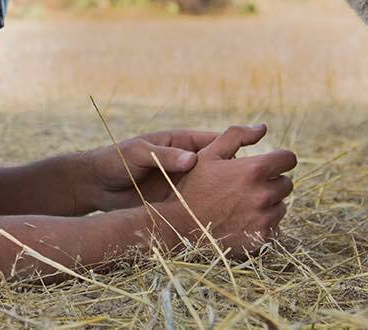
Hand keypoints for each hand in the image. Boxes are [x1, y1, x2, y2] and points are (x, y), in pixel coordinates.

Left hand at [83, 125, 265, 212]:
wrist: (96, 186)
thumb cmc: (116, 161)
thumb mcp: (139, 153)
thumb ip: (165, 155)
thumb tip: (194, 160)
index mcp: (182, 145)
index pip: (219, 142)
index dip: (241, 142)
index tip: (263, 145)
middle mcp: (189, 165)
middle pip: (226, 168)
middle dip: (246, 174)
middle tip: (270, 182)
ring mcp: (186, 186)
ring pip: (219, 191)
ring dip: (235, 197)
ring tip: (260, 205)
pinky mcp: (179, 205)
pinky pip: (204, 208)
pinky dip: (217, 215)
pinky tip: (233, 225)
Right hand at [160, 127, 296, 254]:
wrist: (181, 226)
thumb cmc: (194, 186)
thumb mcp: (209, 154)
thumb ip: (237, 135)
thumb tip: (263, 127)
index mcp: (253, 170)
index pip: (289, 159)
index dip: (280, 159)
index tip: (271, 164)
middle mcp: (263, 194)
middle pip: (286, 183)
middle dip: (272, 181)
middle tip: (250, 185)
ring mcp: (264, 218)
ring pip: (281, 206)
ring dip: (269, 203)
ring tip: (244, 203)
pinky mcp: (262, 237)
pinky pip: (275, 226)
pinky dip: (264, 223)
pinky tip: (244, 220)